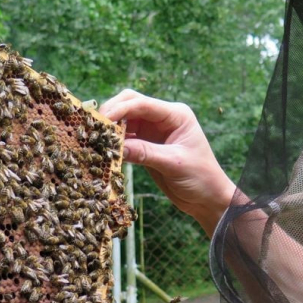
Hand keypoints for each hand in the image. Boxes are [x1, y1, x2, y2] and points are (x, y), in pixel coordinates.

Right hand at [101, 89, 234, 235]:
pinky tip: (104, 151)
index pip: (142, 104)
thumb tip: (117, 147)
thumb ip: (145, 153)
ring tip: (96, 140)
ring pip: (125, 120)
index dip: (120, 109)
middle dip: (112, 113)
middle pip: (130, 104)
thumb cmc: (200, 178)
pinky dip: (114, 143)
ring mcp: (154, 131)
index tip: (102, 121)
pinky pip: (125, 138)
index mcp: (176, 115)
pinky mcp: (146, 145)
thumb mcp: (173, 164)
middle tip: (95, 129)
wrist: (207, 199)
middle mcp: (163, 118)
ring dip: (111, 129)